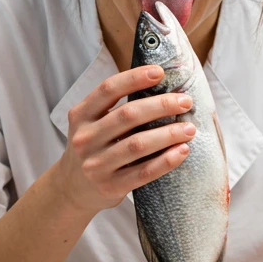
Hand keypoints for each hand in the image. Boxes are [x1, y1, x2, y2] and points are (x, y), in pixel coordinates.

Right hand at [55, 65, 196, 217]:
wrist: (72, 189)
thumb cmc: (93, 147)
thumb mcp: (91, 124)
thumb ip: (115, 108)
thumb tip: (161, 86)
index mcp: (81, 115)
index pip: (108, 89)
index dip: (134, 78)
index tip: (160, 72)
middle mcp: (85, 138)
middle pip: (128, 115)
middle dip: (161, 105)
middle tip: (185, 102)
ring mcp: (96, 164)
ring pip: (138, 144)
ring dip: (168, 134)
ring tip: (189, 128)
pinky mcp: (110, 186)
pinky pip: (144, 172)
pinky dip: (166, 161)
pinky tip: (182, 151)